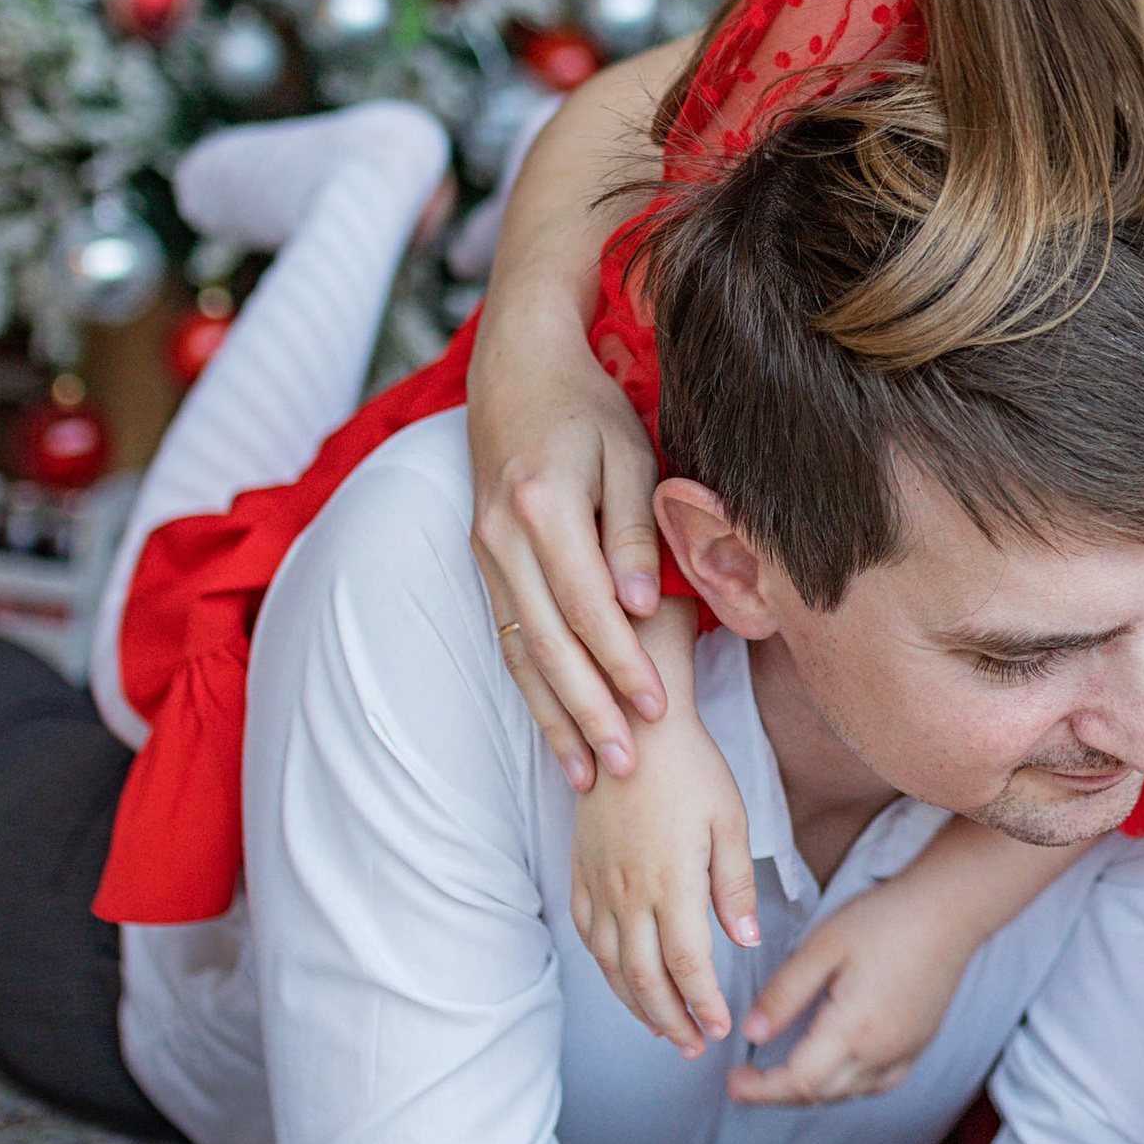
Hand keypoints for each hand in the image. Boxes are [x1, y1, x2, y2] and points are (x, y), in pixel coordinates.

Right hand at [468, 311, 667, 795]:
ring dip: (556, 717)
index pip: (587, 603)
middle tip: (628, 766)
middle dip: (590, 711)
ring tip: (590, 774)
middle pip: (550, 642)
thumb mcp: (628, 454)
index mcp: (542, 505)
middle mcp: (502, 538)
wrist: (516, 370)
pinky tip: (557, 732)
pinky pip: (508, 642)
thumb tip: (641, 606)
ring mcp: (485, 555)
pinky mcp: (484, 566)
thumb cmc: (587, 408)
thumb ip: (634, 530)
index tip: (658, 708)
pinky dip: (533, 692)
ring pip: (522, 653)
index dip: (623, 662)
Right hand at [569, 688, 761, 1050]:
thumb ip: (736, 886)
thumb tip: (745, 942)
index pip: (687, 967)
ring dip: (636, 1003)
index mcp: (671, 883)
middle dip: (670, 1020)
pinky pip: (587, 932)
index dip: (702, 1004)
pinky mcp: (581, 869)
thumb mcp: (732, 822)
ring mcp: (599, 882)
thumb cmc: (692, 769)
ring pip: (611, 964)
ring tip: (661, 1027)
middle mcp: (629, 892)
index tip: (719, 1028)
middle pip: (645, 978)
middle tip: (691, 1046)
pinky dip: (604, 966)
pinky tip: (622, 978)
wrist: (631, 725)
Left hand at [727, 873, 976, 1106]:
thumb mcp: (822, 947)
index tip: (735, 1082)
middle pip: (820, 1094)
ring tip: (782, 1074)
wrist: (951, 908)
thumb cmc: (890, 918)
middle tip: (748, 1079)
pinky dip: (846, 1086)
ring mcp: (905, 1051)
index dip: (760, 1089)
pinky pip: (878, 1084)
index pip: (798, 1081)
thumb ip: (785, 994)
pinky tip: (834, 1069)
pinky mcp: (919, 1044)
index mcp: (855, 1028)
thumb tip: (752, 1033)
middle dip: (778, 1093)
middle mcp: (883, 1051)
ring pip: (848, 1093)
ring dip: (811, 1091)